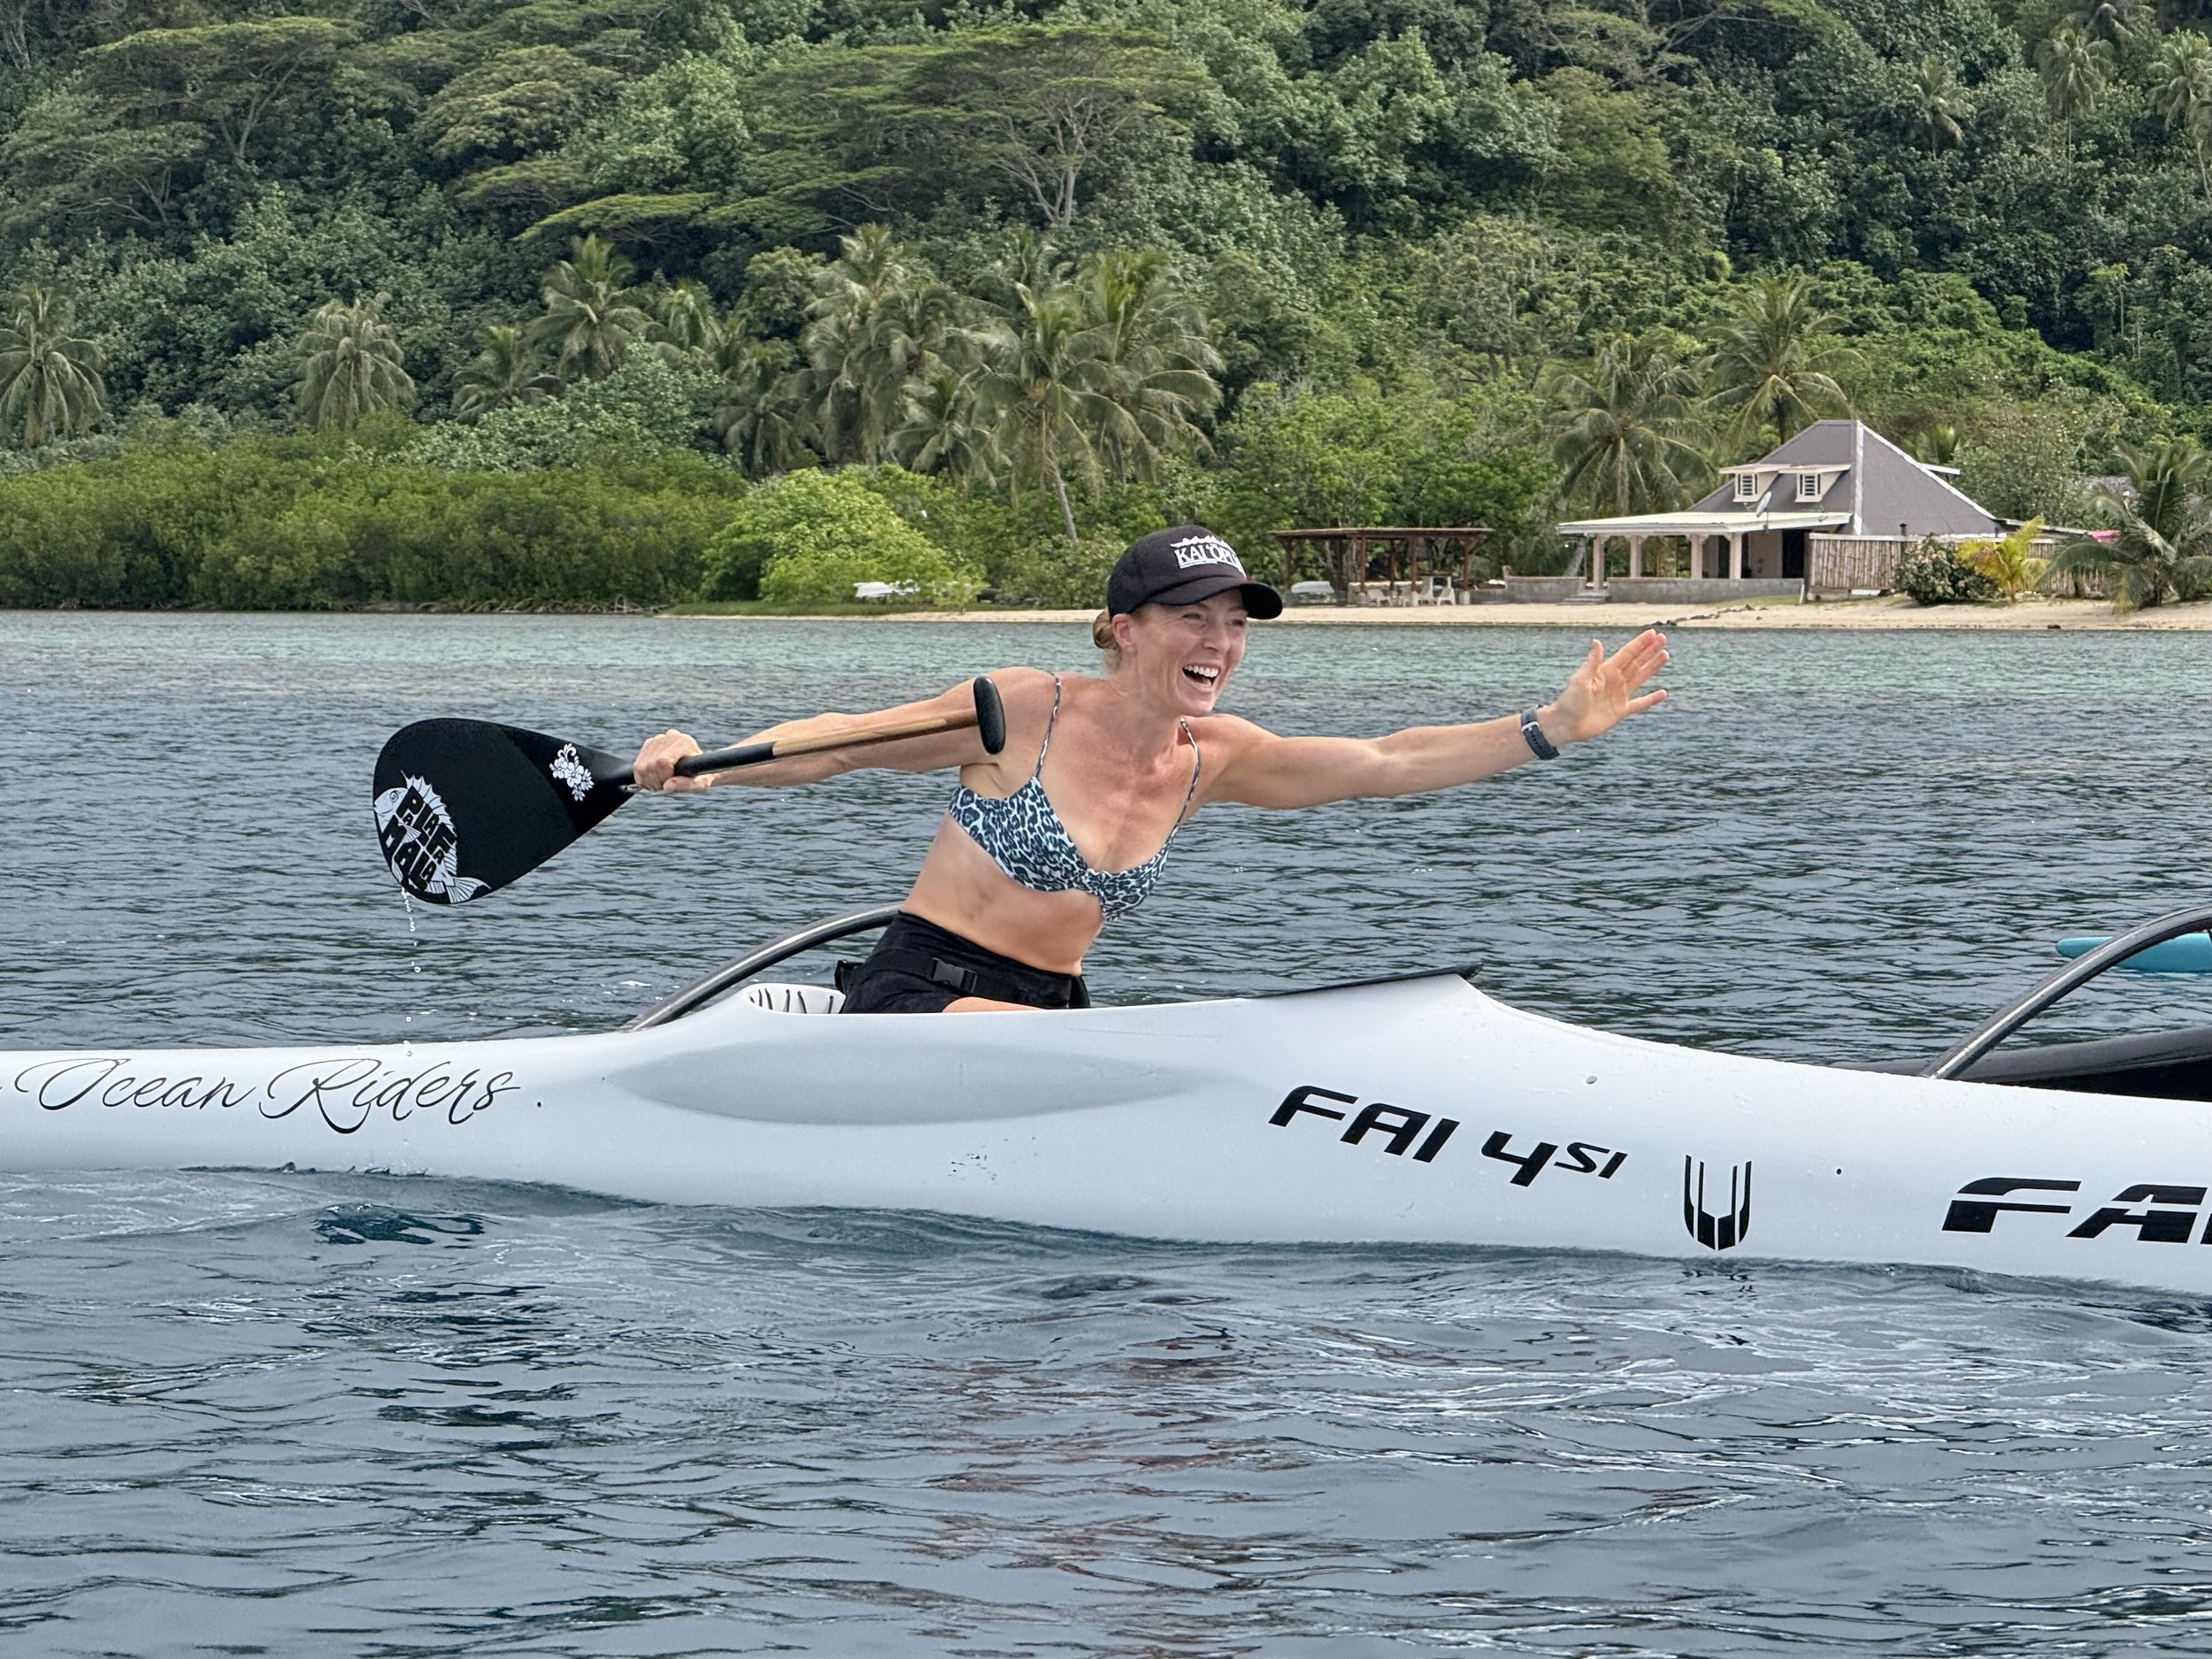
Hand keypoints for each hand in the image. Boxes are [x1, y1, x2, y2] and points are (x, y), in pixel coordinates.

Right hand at [632, 727, 709, 792]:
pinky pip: (637, 766)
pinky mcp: (649, 744)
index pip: (662, 761)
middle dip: (656, 781)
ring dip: (648, 781)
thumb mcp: (700, 784)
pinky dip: (642, 778)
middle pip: (650, 764)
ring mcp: (658, 739)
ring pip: (640, 766)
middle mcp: (670, 736)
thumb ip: (686, 785)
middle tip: (667, 786)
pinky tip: (655, 780)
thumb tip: (667, 787)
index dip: (663, 777)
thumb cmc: (703, 775)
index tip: (671, 783)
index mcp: (684, 742)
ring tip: (662, 783)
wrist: (700, 767)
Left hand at [1542, 630, 1668, 744]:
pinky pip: (1640, 704)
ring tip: (1665, 655)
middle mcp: (1614, 681)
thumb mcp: (1580, 680)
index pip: (1627, 654)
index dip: (1640, 643)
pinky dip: (1651, 699)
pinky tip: (1663, 693)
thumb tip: (1597, 641)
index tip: (1652, 633)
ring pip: (1640, 678)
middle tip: (1663, 638)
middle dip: (1649, 650)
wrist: (1566, 725)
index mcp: (1605, 671)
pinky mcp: (1620, 711)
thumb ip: (1592, 662)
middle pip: (1636, 662)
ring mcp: (1618, 696)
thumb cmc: (1569, 701)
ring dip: (1652, 667)